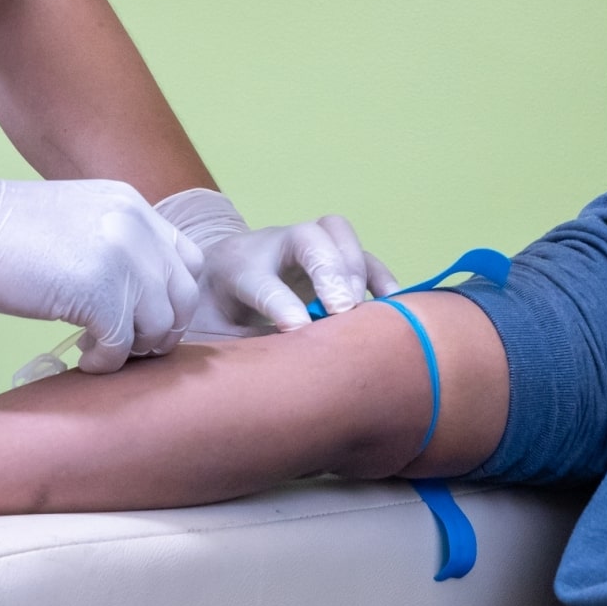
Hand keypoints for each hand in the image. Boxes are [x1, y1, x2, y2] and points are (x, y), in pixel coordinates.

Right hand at [0, 122, 204, 371]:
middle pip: (183, 296)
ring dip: (134, 348)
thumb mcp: (76, 219)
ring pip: (159, 324)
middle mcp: (137, 226)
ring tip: (100, 349)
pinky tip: (84, 358)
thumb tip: (134, 296)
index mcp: (133, 206)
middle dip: (161, 331)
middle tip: (128, 345)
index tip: (144, 319)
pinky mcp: (97, 291)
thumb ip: (113, 244)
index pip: (187, 261)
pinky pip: (121, 344)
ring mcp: (120, 257)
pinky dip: (106, 361)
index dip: (173, 298)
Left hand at [156, 189, 398, 334]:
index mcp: (236, 268)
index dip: (282, 303)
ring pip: (336, 232)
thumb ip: (239, 347)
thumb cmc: (218, 311)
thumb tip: (272, 373)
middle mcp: (273, 245)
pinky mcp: (332, 254)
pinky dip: (380, 276)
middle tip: (342, 309)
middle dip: (328, 270)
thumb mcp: (213, 332)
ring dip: (356, 266)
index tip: (297, 328)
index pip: (260, 281)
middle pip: (305, 236)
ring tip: (362, 309)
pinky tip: (393, 305)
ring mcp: (304, 244)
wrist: (218, 273)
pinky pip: (362, 253)